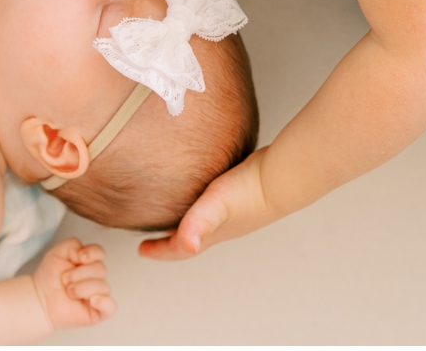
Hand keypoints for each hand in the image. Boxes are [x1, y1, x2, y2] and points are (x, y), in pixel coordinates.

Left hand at [32, 238, 116, 329]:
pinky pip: (111, 306)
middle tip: (65, 280)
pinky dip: (103, 302)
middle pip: (101, 269)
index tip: (80, 257)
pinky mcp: (99, 311)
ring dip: (82, 288)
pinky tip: (91, 301)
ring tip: (69, 292)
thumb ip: (73, 244)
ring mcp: (99, 294)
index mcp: (89, 262)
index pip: (100, 253)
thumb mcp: (57, 253)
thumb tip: (85, 254)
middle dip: (79, 274)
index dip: (93, 253)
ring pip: (103, 286)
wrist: (40, 298)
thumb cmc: (50, 277)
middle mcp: (96, 277)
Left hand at [139, 147, 282, 259]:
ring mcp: (234, 213)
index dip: (159, 251)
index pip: (181, 250)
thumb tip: (186, 245)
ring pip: (203, 225)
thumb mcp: (216, 204)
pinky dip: (199, 205)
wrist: (284, 174)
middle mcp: (222, 227)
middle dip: (170, 241)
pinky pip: (214, 207)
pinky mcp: (241, 196)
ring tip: (171, 216)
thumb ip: (199, 222)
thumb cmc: (249, 190)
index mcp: (212, 234)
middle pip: (191, 240)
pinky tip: (197, 189)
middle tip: (152, 237)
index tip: (141, 251)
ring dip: (185, 224)